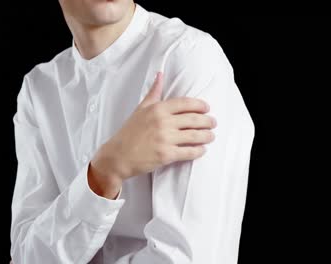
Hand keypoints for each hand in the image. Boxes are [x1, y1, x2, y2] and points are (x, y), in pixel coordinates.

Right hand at [88, 72, 216, 197]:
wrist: (117, 156)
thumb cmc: (129, 132)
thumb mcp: (140, 109)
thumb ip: (154, 92)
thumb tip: (160, 74)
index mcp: (157, 109)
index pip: (185, 103)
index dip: (200, 105)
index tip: (207, 108)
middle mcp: (162, 122)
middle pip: (194, 119)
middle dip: (208, 121)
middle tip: (213, 123)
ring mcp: (165, 139)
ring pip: (194, 136)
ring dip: (207, 136)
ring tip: (211, 136)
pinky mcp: (166, 155)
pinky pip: (189, 152)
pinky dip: (199, 151)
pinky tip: (202, 150)